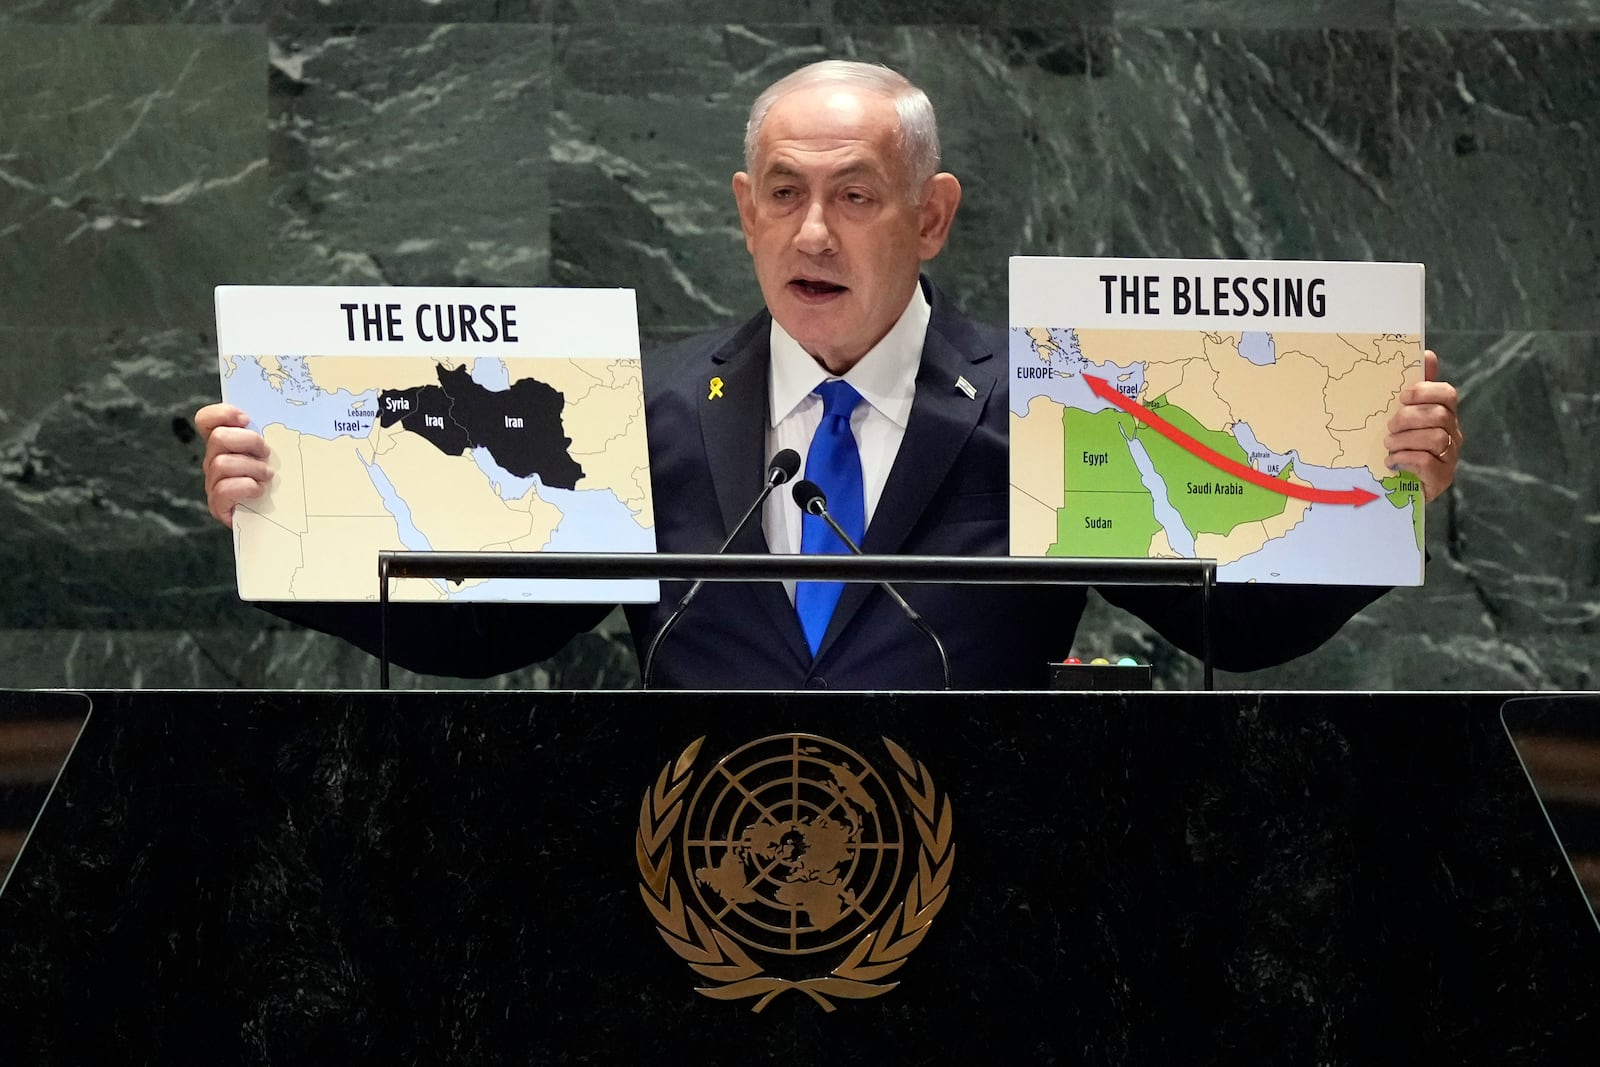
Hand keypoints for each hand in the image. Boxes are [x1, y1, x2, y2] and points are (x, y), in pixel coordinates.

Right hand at [196, 403, 270, 527]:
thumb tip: (290, 416)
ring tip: (268, 476)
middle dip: (249, 442)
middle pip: (218, 438)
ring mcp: (213, 483)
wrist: (280, 519)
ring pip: (221, 464)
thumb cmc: (280, 481)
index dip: (222, 414)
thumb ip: (273, 435)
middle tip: (266, 453)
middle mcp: (214, 461)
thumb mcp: (277, 453)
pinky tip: (259, 491)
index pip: (206, 420)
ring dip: (252, 468)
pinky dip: (246, 487)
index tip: (246, 418)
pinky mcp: (218, 505)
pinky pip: (223, 490)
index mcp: (224, 444)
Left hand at [1385, 349, 1459, 502]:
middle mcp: (1453, 435)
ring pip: (1435, 438)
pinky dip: (1406, 458)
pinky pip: (1428, 462)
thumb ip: (1417, 390)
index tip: (1403, 397)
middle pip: (1439, 415)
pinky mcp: (1441, 479)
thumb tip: (1427, 353)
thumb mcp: (1404, 417)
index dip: (1426, 391)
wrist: (1399, 490)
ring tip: (1389, 446)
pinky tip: (1392, 461)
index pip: (1448, 394)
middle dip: (1409, 418)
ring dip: (1405, 440)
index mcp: (1445, 416)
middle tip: (1389, 427)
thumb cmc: (1402, 447)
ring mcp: (1449, 457)